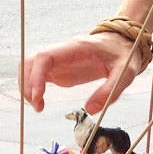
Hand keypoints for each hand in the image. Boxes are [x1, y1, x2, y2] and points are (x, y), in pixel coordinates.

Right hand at [20, 32, 143, 113]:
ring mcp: (58, 60)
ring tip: (39, 107)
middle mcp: (62, 52)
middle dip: (28, 84)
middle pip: (31, 62)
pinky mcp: (59, 68)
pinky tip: (41, 103)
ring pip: (29, 68)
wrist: (123, 43)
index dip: (36, 75)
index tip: (38, 96)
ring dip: (27, 87)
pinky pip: (36, 75)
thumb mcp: (125, 73)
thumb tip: (89, 110)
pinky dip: (33, 89)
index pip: (45, 57)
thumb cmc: (124, 55)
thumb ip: (109, 91)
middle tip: (39, 107)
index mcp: (76, 48)